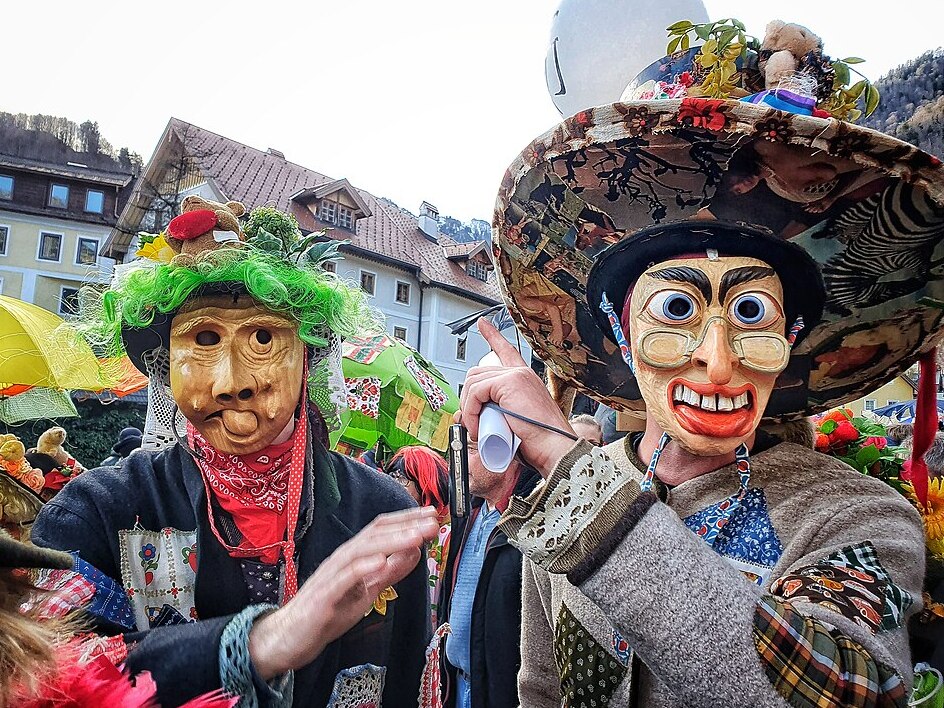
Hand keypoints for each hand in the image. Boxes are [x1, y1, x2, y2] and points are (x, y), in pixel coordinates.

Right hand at [249, 506, 438, 678]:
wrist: (290, 638)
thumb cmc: (329, 611)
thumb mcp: (368, 591)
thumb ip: (390, 572)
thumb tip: (416, 553)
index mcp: (354, 556)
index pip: (382, 529)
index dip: (407, 520)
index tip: (433, 515)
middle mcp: (342, 559)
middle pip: (375, 534)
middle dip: (406, 525)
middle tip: (433, 521)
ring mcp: (332, 575)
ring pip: (362, 549)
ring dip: (392, 540)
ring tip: (417, 536)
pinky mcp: (324, 596)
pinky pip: (344, 578)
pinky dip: (363, 567)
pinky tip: (381, 561)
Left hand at [458, 318, 576, 477]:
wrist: (554, 448)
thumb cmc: (538, 443)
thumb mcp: (512, 423)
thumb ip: (496, 413)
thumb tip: (470, 415)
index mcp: (524, 380)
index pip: (506, 351)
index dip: (493, 336)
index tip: (483, 324)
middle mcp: (521, 373)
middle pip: (478, 374)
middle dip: (468, 400)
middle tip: (473, 423)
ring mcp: (516, 375)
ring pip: (474, 383)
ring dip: (469, 409)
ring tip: (478, 429)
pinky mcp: (509, 382)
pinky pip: (476, 391)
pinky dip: (471, 411)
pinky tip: (478, 426)